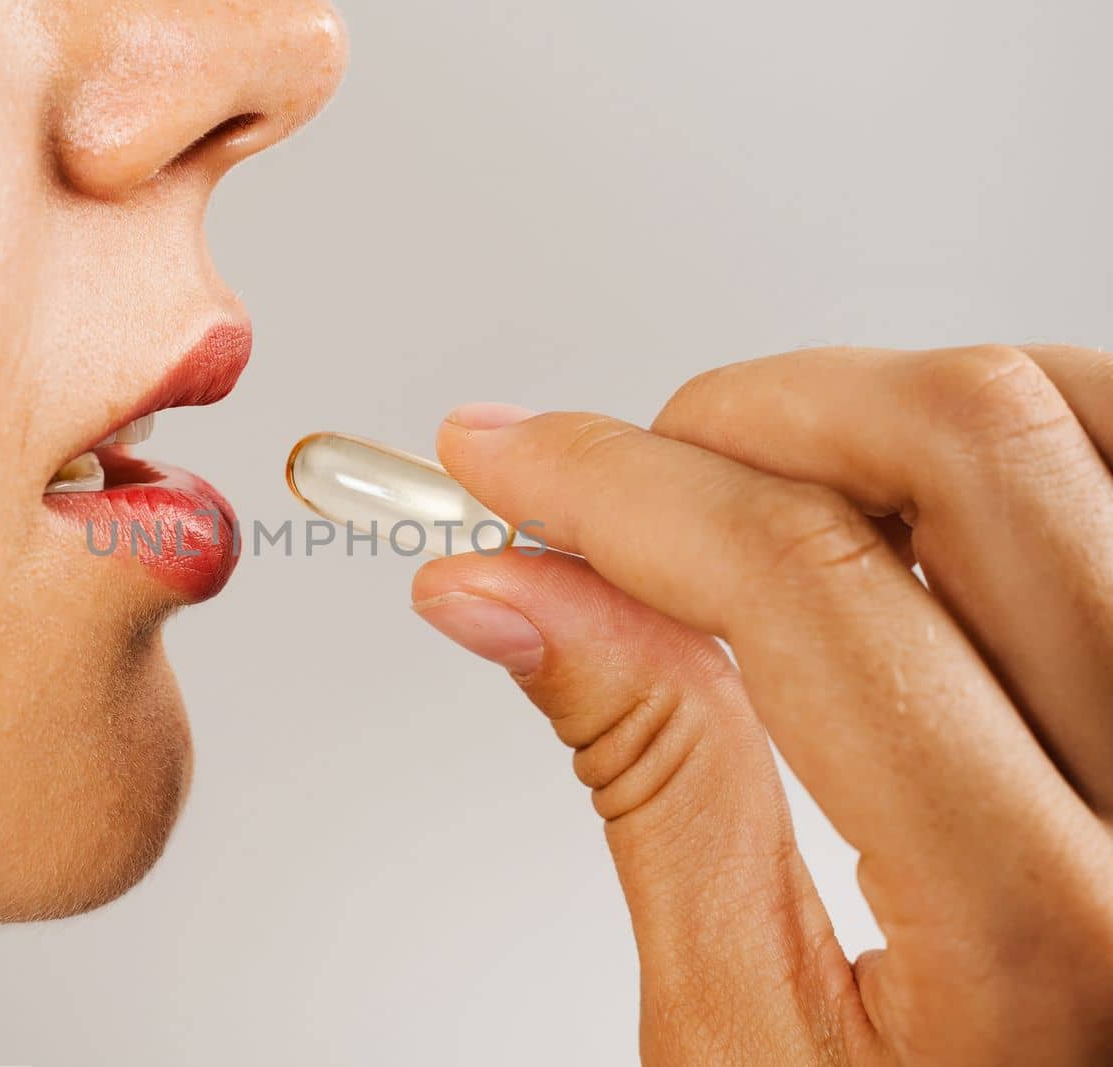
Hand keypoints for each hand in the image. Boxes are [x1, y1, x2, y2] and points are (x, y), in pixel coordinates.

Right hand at [412, 344, 1112, 1064]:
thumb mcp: (744, 1025)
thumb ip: (645, 777)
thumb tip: (513, 593)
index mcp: (1041, 921)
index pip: (807, 592)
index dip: (620, 489)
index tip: (509, 462)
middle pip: (966, 447)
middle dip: (743, 418)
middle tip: (629, 474)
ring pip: (1074, 410)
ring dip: (875, 404)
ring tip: (755, 485)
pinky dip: (1006, 423)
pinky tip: (901, 491)